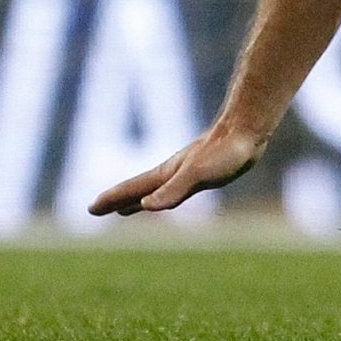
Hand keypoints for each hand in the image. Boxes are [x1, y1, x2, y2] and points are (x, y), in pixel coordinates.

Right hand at [89, 119, 265, 216]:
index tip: (91, 208)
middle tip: (96, 209)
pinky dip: (160, 195)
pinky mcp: (202, 172)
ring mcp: (185, 172)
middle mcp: (172, 173)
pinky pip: (172, 188)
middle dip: (117, 200)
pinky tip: (165, 197)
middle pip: (138, 189)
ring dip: (136, 199)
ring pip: (154, 189)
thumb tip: (146, 207)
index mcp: (167, 174)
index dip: (113, 199)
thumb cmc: (226, 152)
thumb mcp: (198, 175)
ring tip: (125, 208)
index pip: (133, 189)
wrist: (248, 130)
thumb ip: (173, 191)